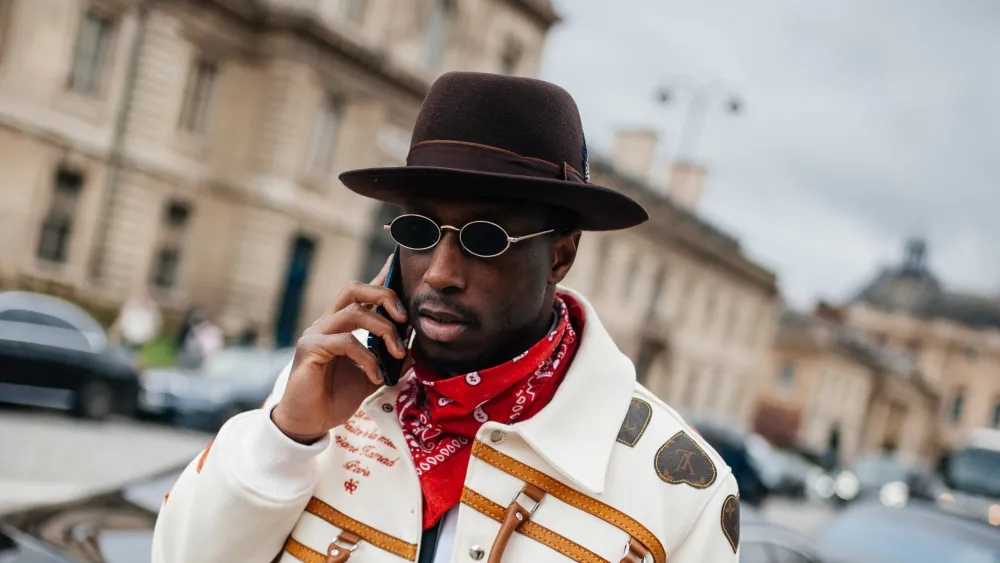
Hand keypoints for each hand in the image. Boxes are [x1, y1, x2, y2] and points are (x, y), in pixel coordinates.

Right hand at [271, 256, 407, 442]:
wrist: (310, 423)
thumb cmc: (336, 397)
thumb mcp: (372, 376)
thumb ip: (389, 360)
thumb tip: (414, 348)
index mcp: (341, 325)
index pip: (361, 292)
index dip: (380, 275)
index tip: (398, 261)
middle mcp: (327, 323)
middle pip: (354, 288)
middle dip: (385, 295)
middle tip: (405, 317)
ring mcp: (316, 334)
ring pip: (353, 312)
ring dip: (383, 330)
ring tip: (396, 353)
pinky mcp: (309, 349)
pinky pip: (346, 342)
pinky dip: (367, 358)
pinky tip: (375, 376)